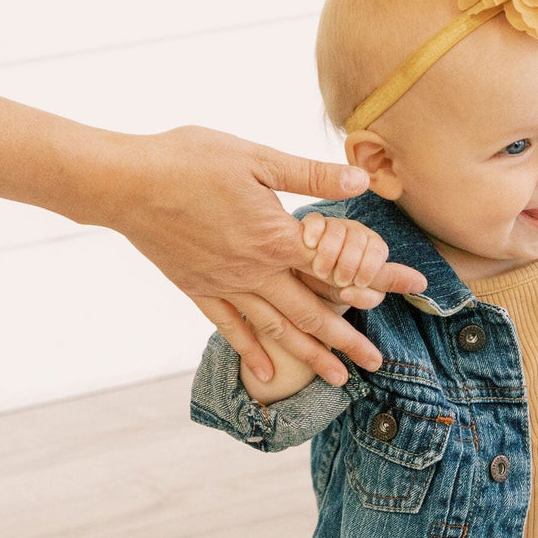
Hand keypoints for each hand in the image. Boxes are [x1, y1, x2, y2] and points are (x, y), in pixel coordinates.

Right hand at [110, 126, 426, 384]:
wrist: (123, 183)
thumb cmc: (188, 159)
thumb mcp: (255, 157)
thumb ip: (310, 174)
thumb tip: (361, 178)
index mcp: (277, 238)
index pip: (340, 265)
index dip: (380, 277)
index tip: (413, 289)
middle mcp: (257, 272)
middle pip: (314, 314)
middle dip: (349, 341)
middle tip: (378, 364)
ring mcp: (228, 286)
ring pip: (279, 330)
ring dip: (311, 357)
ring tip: (339, 380)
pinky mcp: (200, 291)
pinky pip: (232, 329)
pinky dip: (252, 354)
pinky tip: (268, 376)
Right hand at [300, 212, 393, 296]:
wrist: (312, 288)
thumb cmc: (343, 288)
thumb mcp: (364, 290)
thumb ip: (388, 284)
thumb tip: (423, 284)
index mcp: (374, 247)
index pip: (378, 250)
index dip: (370, 266)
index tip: (359, 283)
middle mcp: (357, 233)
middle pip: (358, 238)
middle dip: (349, 262)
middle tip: (339, 281)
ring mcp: (335, 226)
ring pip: (337, 229)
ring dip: (330, 252)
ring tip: (322, 272)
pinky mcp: (314, 224)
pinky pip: (315, 220)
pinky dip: (314, 232)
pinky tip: (310, 245)